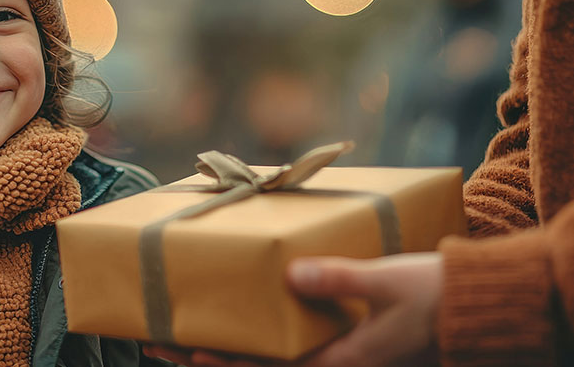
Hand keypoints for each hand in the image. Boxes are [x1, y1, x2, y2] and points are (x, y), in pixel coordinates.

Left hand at [143, 252, 442, 366]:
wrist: (474, 305)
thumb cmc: (435, 295)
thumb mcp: (388, 282)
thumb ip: (342, 279)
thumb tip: (293, 275)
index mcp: (340, 360)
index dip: (226, 365)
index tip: (186, 353)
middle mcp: (331, 363)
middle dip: (204, 358)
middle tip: (158, 343)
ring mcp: (333, 354)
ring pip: (265, 358)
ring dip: (222, 350)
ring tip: (178, 337)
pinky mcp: (338, 339)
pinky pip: (285, 343)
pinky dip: (253, 338)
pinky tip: (234, 322)